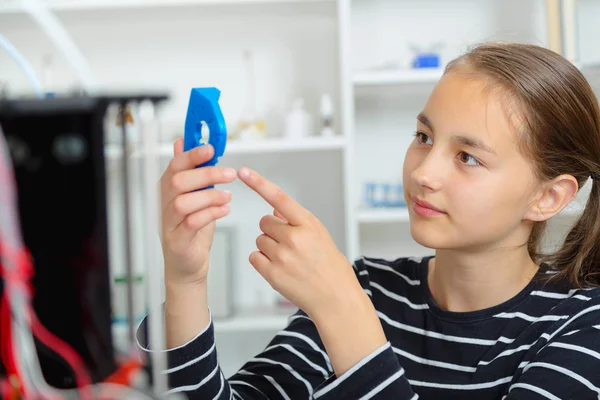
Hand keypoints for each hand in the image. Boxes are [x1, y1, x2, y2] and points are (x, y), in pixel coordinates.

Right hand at [160, 139, 236, 284]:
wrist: (187, 264)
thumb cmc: (191, 229)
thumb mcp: (193, 195)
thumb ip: (191, 170)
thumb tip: (182, 142)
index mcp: (169, 188)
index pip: (176, 165)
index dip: (193, 154)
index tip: (211, 149)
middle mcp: (165, 203)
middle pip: (179, 181)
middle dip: (206, 174)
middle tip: (229, 174)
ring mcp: (169, 222)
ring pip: (184, 202)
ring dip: (210, 196)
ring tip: (228, 196)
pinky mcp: (178, 239)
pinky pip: (192, 223)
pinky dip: (211, 214)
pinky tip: (224, 209)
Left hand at [238, 167, 364, 320]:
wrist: (335, 298)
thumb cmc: (330, 266)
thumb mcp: (319, 235)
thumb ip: (296, 220)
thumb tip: (273, 206)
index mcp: (308, 224)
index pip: (279, 197)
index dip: (259, 183)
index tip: (243, 172)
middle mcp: (294, 238)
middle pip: (265, 222)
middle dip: (273, 230)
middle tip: (290, 244)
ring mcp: (282, 256)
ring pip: (259, 240)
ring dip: (269, 246)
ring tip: (288, 259)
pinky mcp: (272, 274)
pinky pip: (254, 257)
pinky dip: (263, 261)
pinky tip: (280, 268)